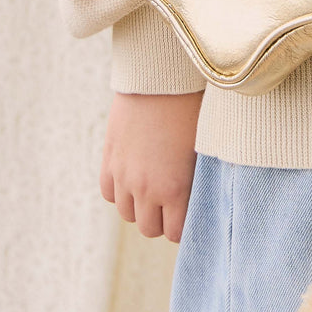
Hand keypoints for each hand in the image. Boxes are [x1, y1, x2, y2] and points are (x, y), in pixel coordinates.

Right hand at [100, 89, 203, 242]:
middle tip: (172, 204)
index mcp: (176, 189)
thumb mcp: (203, 151)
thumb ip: (196, 181)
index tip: (188, 215)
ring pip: (127, 213)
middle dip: (161, 220)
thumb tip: (196, 200)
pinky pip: (108, 193)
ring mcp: (124, 175)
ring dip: (140, 207)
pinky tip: (133, 178)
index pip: (175, 232)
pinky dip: (120, 191)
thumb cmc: (193, 110)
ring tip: (153, 191)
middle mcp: (146, 188)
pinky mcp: (109, 158)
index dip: (183, 225)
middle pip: (149, 228)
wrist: (162, 78)